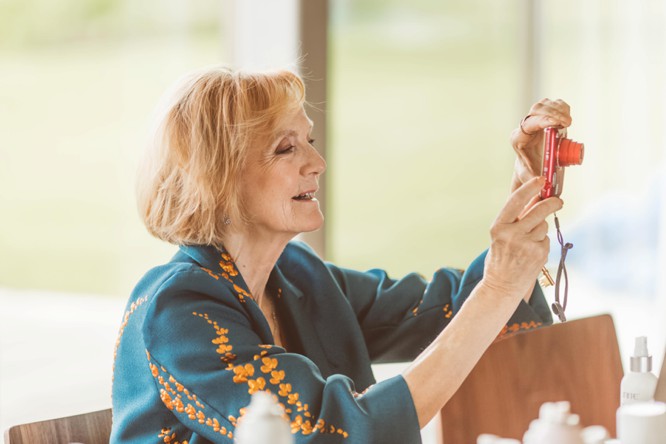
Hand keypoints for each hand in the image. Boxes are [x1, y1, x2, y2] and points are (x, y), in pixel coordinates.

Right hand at [483, 177, 562, 300]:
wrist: (501, 286)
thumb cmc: (500, 258)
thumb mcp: (500, 236)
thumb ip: (515, 219)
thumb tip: (535, 199)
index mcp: (499, 227)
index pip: (516, 201)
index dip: (530, 188)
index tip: (541, 179)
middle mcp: (512, 235)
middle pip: (539, 210)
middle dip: (552, 203)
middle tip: (558, 201)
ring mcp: (527, 245)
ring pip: (543, 225)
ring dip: (540, 228)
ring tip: (528, 241)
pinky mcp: (539, 254)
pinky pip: (546, 239)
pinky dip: (541, 242)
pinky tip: (530, 252)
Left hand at [510, 99, 571, 191]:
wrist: (531, 163)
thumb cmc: (529, 169)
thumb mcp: (528, 175)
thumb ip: (532, 180)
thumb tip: (542, 182)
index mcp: (518, 138)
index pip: (529, 124)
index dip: (542, 121)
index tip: (556, 124)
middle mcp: (524, 126)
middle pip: (536, 110)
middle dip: (553, 114)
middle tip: (567, 123)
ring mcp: (534, 118)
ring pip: (544, 104)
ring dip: (559, 109)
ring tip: (568, 122)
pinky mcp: (544, 114)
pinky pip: (553, 104)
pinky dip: (562, 107)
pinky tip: (567, 115)